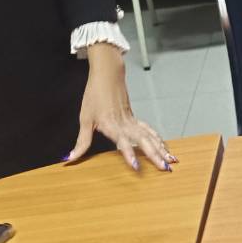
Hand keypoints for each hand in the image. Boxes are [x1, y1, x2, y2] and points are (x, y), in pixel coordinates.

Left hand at [70, 45, 175, 172]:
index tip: (136, 166)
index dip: (129, 154)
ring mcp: (132, 121)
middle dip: (155, 155)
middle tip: (165, 168)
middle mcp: (124, 124)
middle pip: (143, 141)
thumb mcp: (85, 119)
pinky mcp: (135, 118)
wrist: (107, 75)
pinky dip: (158, 140)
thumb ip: (81, 142)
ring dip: (161, 149)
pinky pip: (149, 131)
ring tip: (172, 160)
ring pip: (150, 137)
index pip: (122, 142)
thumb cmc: (94, 95)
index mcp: (111, 124)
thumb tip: (69, 158)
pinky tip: (165, 147)